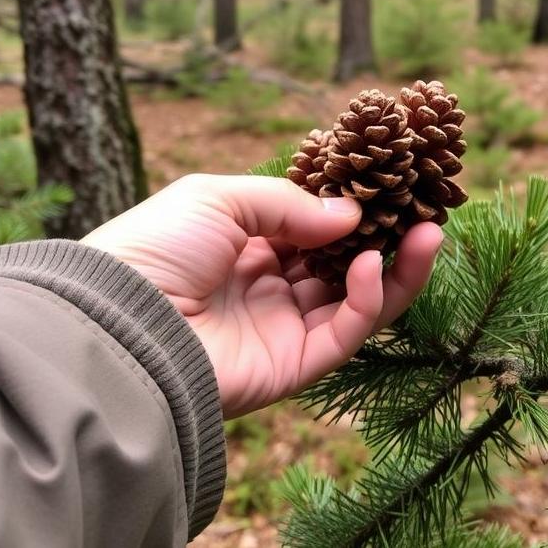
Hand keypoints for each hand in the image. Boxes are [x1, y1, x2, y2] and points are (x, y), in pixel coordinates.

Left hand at [82, 174, 443, 416]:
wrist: (116, 319)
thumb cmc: (156, 247)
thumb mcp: (220, 197)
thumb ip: (290, 204)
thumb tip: (351, 215)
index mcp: (248, 245)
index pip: (317, 227)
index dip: (355, 208)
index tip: (394, 182)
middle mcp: (270, 286)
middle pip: (346, 263)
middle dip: (389, 237)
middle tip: (429, 210)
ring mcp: (283, 327)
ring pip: (357, 301)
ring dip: (398, 268)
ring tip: (430, 233)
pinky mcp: (291, 366)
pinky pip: (344, 334)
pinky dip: (370, 302)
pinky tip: (376, 267)